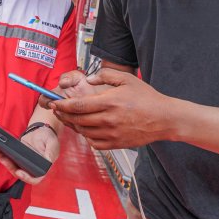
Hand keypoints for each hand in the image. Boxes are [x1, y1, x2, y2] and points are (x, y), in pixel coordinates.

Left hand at [0, 126, 59, 184]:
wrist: (41, 130)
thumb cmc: (49, 138)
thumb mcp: (53, 144)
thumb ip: (51, 151)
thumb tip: (48, 160)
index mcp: (42, 168)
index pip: (35, 179)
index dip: (26, 178)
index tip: (19, 172)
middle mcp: (31, 168)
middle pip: (19, 172)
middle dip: (9, 165)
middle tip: (3, 158)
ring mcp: (23, 163)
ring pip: (11, 165)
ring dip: (2, 159)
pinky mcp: (17, 156)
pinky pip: (8, 157)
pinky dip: (1, 152)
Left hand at [49, 69, 173, 149]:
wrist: (164, 118)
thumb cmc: (147, 98)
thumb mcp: (127, 79)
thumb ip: (105, 75)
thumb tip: (89, 79)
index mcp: (109, 102)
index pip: (78, 106)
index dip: (62, 105)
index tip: (54, 103)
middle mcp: (108, 119)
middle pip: (77, 119)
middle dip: (64, 114)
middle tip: (56, 109)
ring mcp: (112, 134)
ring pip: (84, 132)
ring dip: (74, 125)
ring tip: (69, 118)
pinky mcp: (116, 143)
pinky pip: (94, 143)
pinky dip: (87, 137)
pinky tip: (86, 129)